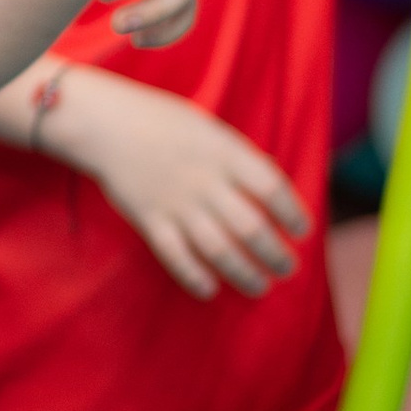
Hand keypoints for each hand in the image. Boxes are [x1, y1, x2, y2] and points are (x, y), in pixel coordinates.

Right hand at [40, 65, 309, 299]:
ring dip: (244, 273)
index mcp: (224, 152)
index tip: (302, 231)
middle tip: (287, 268)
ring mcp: (176, 203)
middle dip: (274, 254)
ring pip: (218, 250)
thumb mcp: (208, 129)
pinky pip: (177, 257)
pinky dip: (195, 277)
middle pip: (250, 227)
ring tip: (259, 286)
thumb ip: (237, 157)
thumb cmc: (162, 122)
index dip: (292, 213)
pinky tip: (210, 289)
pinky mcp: (150, 220)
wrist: (108, 124)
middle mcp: (205, 181)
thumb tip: (270, 185)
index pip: (271, 188)